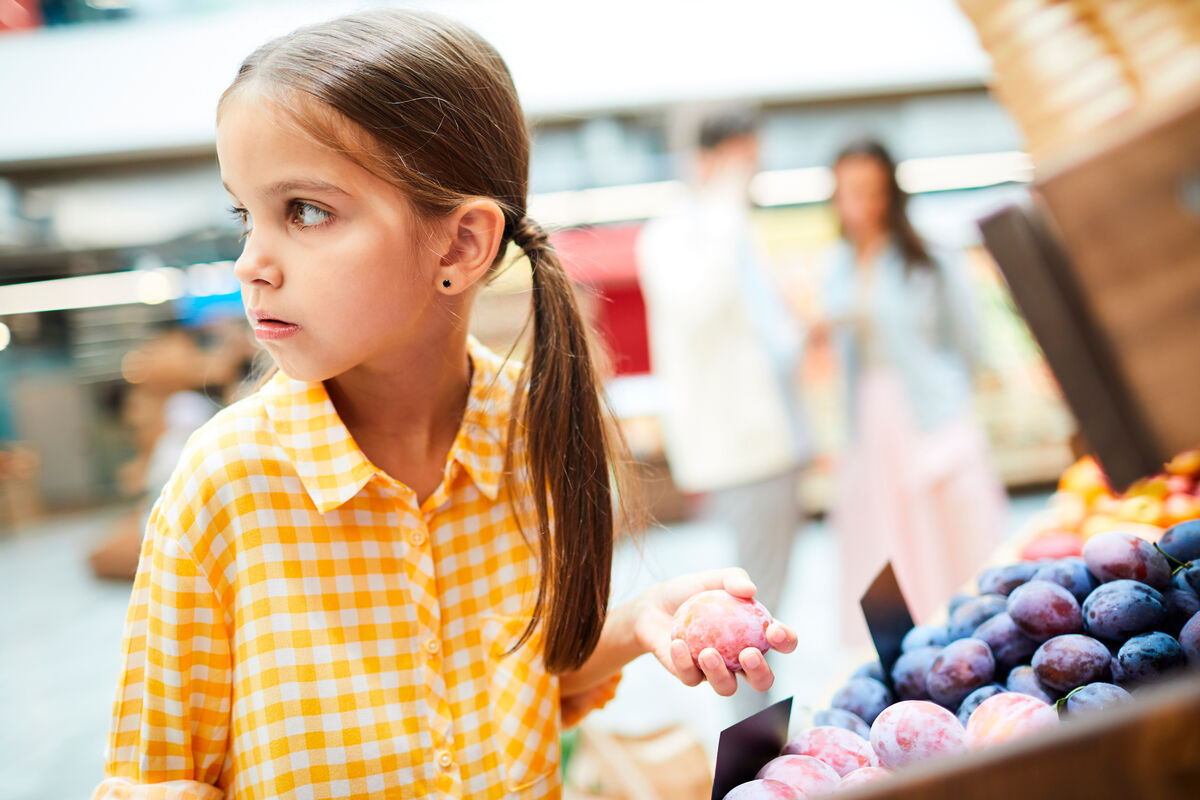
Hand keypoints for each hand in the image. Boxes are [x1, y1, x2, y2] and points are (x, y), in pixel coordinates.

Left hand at [632, 568, 797, 696]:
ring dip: (720, 674)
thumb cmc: (690, 592)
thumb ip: (734, 578)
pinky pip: (691, 677)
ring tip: (708, 652)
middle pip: (762, 680)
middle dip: (760, 673)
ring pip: (727, 688)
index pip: (782, 643)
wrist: (653, 605)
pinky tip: (678, 644)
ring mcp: (715, 672)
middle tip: (748, 654)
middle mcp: (739, 660)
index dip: (786, 641)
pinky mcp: (689, 676)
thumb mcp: (712, 579)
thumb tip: (750, 590)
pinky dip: (684, 662)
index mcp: (755, 635)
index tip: (774, 631)